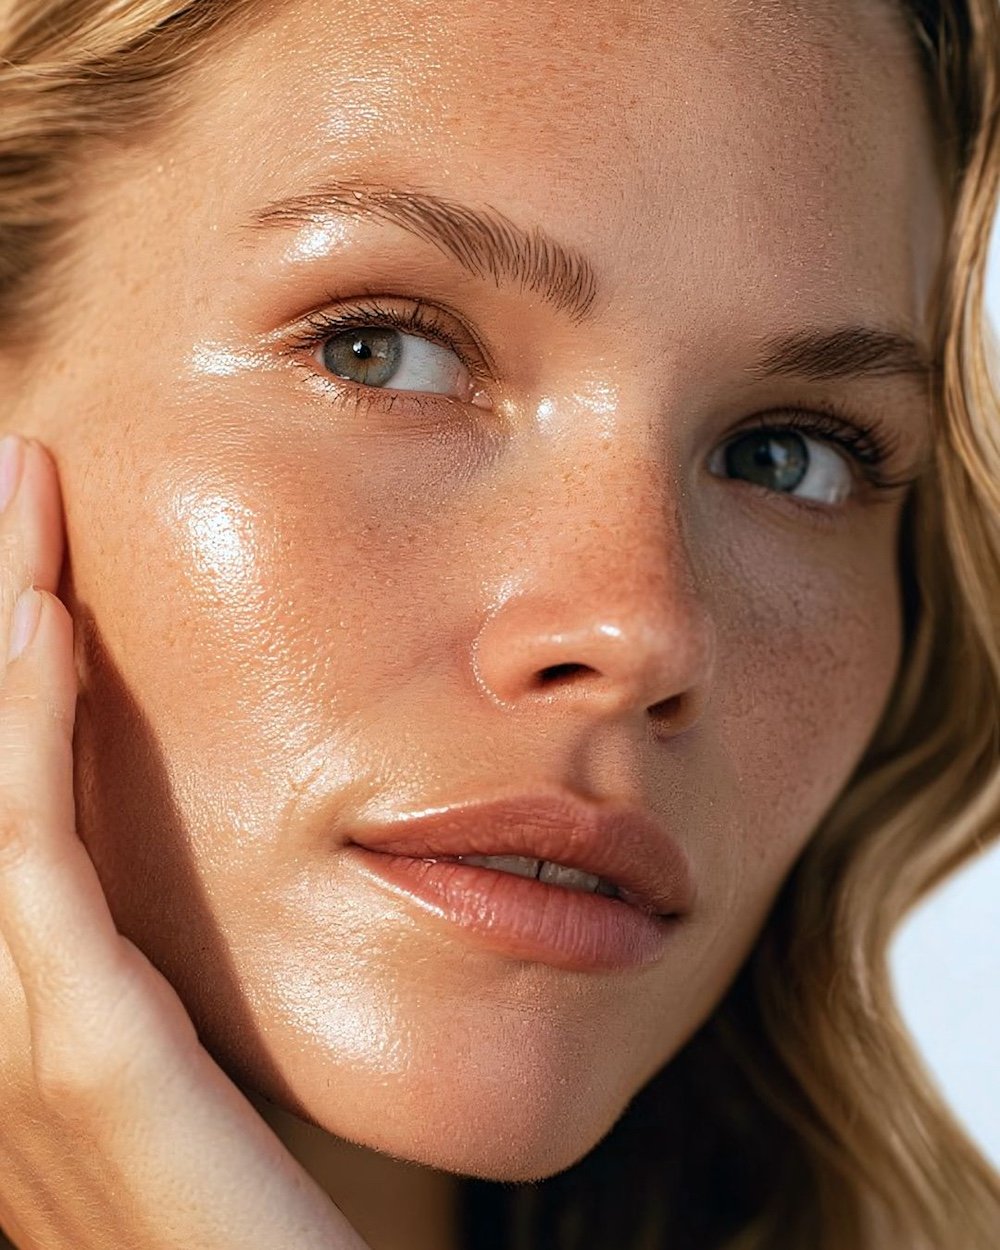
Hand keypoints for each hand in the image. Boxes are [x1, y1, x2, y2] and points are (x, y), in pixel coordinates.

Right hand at [0, 435, 371, 1249]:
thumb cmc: (248, 1228)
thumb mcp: (183, 1088)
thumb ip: (148, 1002)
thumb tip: (156, 924)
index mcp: (24, 1011)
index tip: (25, 565)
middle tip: (2, 483)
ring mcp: (19, 1038)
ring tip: (11, 499)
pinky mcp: (82, 1053)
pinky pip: (33, 855)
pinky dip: (25, 728)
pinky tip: (42, 624)